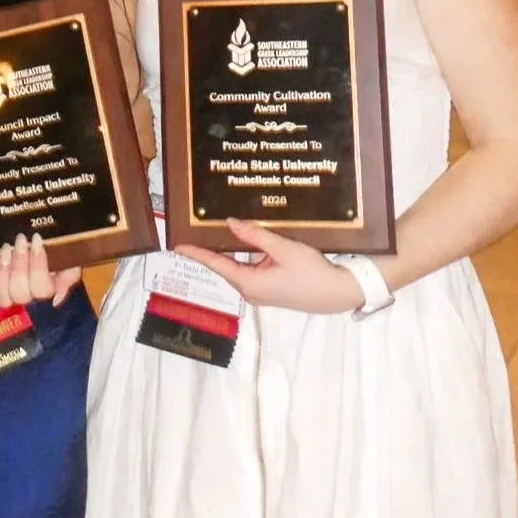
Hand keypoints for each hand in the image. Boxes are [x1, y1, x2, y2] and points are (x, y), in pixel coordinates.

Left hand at [0, 233, 81, 308]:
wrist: (33, 238)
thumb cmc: (53, 247)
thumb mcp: (68, 257)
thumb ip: (69, 275)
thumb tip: (56, 298)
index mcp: (46, 289)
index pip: (42, 290)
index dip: (38, 266)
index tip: (37, 240)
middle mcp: (26, 295)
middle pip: (20, 294)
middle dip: (20, 265)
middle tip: (20, 241)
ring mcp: (6, 291)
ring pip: (2, 296)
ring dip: (3, 272)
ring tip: (6, 249)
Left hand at [174, 218, 362, 314]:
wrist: (339, 293)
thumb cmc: (312, 272)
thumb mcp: (283, 249)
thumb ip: (255, 236)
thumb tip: (230, 223)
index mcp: (249, 283)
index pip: (216, 265)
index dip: (196, 253)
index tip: (177, 246)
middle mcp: (250, 291)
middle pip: (224, 267)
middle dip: (210, 250)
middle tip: (195, 232)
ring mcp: (260, 293)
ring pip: (238, 268)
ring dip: (228, 253)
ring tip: (214, 234)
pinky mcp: (270, 290)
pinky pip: (250, 271)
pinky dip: (243, 258)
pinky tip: (242, 244)